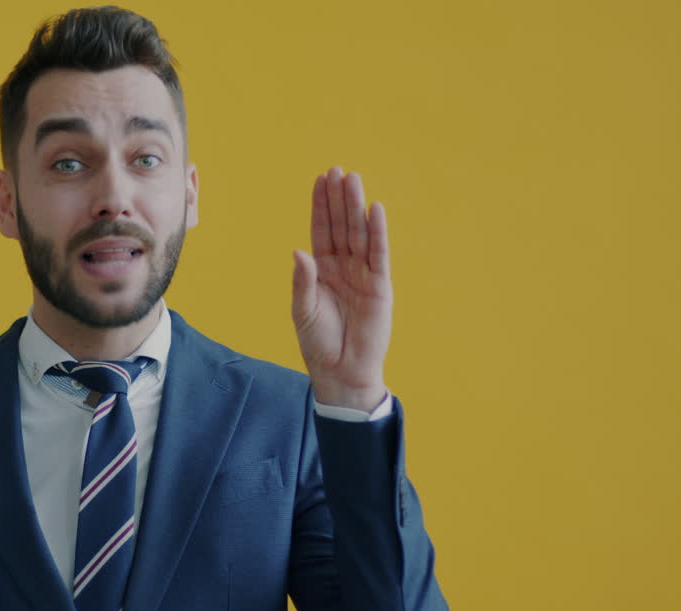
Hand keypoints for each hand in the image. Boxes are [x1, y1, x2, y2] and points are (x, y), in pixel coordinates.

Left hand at [291, 167, 392, 411]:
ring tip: (353, 180)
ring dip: (356, 207)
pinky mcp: (380, 286)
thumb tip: (299, 251)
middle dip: (338, 198)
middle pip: (341, 225)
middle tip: (337, 170)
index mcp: (321, 270)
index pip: (321, 230)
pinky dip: (377, 232)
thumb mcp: (303, 310)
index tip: (320, 180)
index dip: (321, 206)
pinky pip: (378, 254)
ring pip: (359, 233)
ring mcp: (363, 274)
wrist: (341, 371)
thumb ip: (303, 281)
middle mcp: (343, 267)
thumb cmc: (318, 343)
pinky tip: (375, 210)